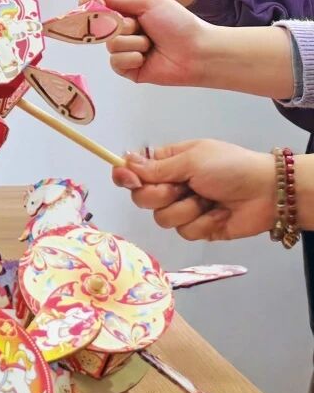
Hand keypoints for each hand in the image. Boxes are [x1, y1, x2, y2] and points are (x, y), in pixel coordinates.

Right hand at [91, 0, 213, 86]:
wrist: (196, 52)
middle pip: (102, 27)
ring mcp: (125, 51)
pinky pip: (115, 62)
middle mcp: (124, 32)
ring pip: (110, 45)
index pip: (99, 8)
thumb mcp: (149, 3)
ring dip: (133, 43)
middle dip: (122, 25)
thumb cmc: (178, 23)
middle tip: (141, 26)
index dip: (91, 6)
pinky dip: (132, 58)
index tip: (85, 2)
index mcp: (128, 14)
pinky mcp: (127, 70)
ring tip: (151, 44)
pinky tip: (146, 58)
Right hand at [112, 140, 275, 240]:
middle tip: (184, 187)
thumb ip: (156, 168)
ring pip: (161, 218)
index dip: (126, 176)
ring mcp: (183, 208)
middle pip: (141, 198)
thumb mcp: (191, 160)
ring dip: (187, 209)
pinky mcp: (197, 228)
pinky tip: (219, 213)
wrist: (268, 193)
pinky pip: (184, 232)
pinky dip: (203, 222)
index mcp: (168, 163)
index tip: (128, 180)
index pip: (133, 170)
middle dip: (162, 195)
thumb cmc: (230, 167)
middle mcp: (171, 185)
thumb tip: (123, 163)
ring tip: (208, 200)